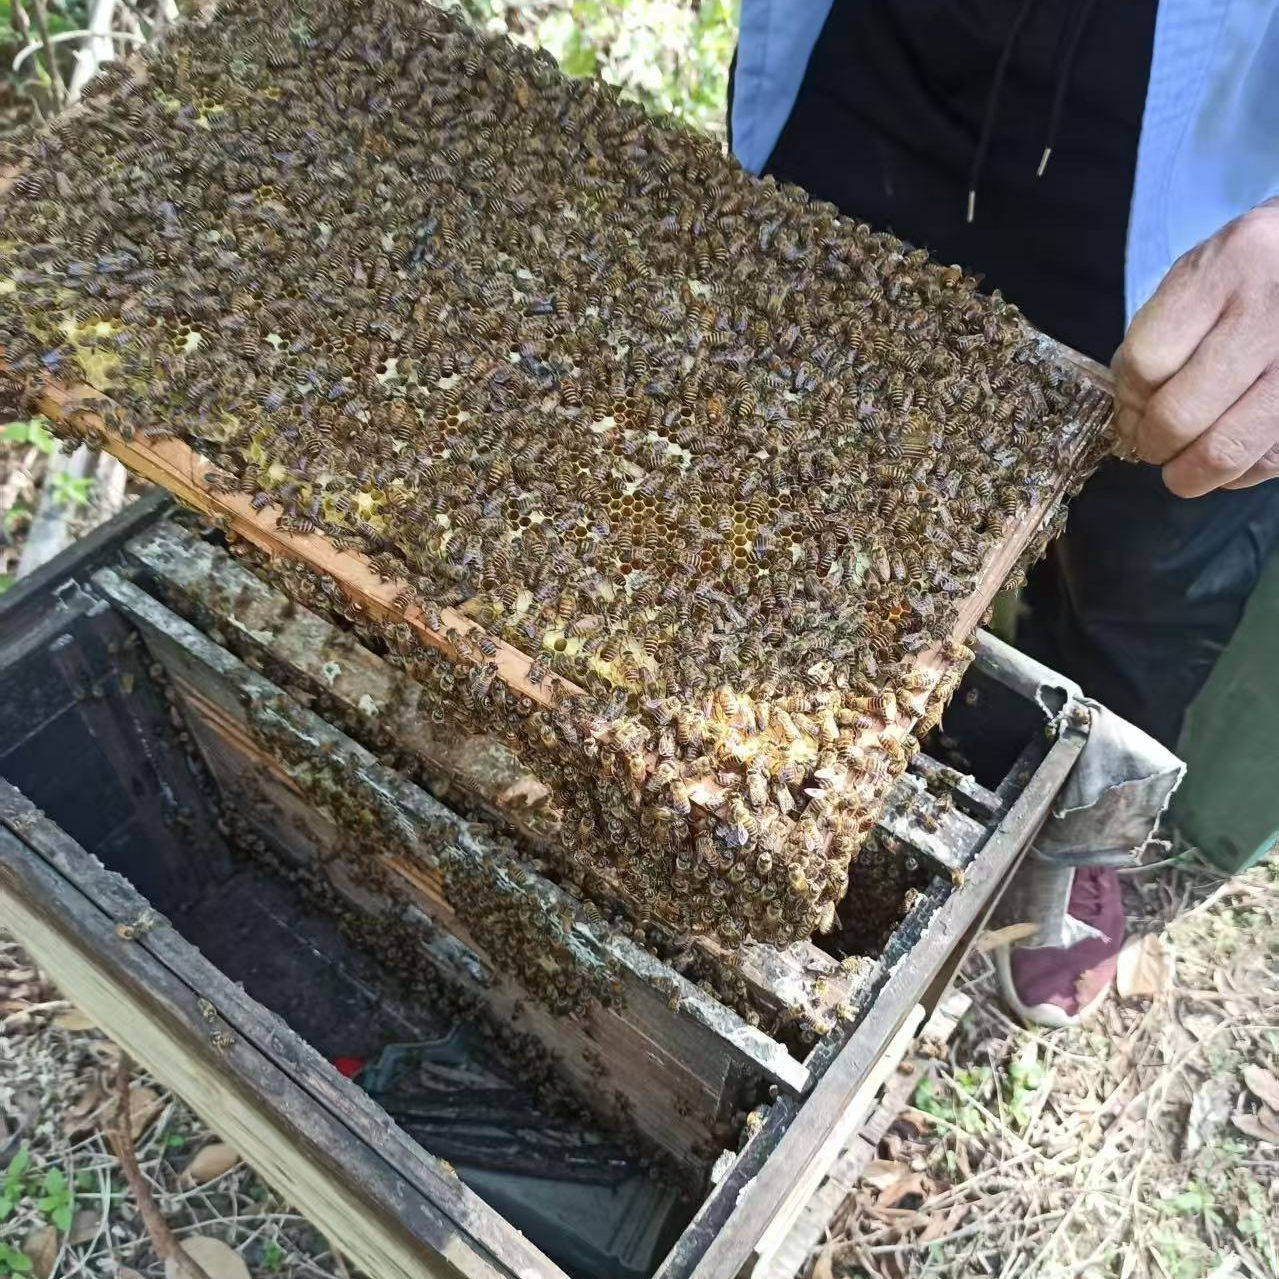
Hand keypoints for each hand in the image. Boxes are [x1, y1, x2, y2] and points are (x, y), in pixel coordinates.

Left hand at [1112, 197, 1278, 496]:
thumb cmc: (1256, 277)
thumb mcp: (1205, 275)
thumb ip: (1161, 337)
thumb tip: (1130, 418)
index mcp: (1231, 266)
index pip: (1146, 363)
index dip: (1129, 402)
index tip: (1130, 413)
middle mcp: (1272, 310)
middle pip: (1179, 415)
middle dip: (1153, 445)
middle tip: (1152, 445)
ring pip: (1224, 450)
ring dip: (1189, 472)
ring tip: (1183, 465)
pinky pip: (1267, 461)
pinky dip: (1237, 473)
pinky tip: (1232, 451)